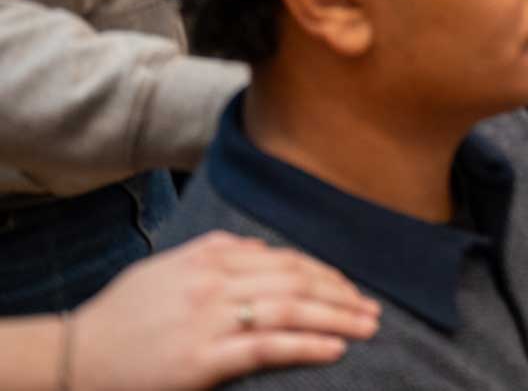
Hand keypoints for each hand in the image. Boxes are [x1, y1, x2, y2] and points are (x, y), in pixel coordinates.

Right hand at [68, 232, 378, 390]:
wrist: (74, 357)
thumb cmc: (121, 315)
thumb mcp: (168, 267)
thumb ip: (216, 252)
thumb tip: (258, 249)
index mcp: (210, 257)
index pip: (286, 260)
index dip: (326, 274)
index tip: (350, 287)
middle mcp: (216, 282)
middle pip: (298, 281)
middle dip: (342, 294)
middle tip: (373, 308)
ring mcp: (211, 319)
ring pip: (292, 310)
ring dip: (338, 318)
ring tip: (367, 326)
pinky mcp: (203, 358)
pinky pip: (268, 346)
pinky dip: (308, 345)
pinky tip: (335, 349)